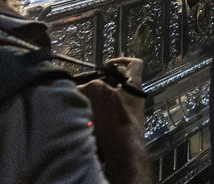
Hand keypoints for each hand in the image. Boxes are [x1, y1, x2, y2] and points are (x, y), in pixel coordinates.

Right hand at [80, 57, 148, 183]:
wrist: (124, 153)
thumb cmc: (117, 120)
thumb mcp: (101, 95)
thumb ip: (90, 86)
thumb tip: (78, 87)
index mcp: (135, 86)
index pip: (135, 63)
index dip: (121, 60)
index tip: (105, 65)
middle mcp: (134, 98)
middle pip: (119, 83)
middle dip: (101, 83)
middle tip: (86, 86)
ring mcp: (128, 114)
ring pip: (110, 100)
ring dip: (96, 100)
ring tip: (80, 101)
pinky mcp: (120, 127)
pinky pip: (106, 116)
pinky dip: (95, 114)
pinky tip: (83, 117)